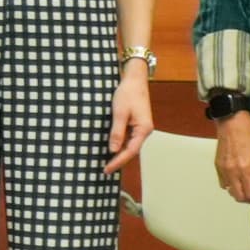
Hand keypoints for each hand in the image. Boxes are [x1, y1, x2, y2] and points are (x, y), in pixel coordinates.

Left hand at [103, 62, 152, 177]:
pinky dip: (120, 145)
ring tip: (107, 163)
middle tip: (105, 170)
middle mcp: (144, 131)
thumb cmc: (128, 93)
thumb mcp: (119, 113)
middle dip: (119, 160)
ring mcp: (141, 128)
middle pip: (131, 151)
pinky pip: (128, 138)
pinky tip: (111, 149)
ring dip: (119, 154)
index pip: (130, 151)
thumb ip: (116, 133)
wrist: (134, 79)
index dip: (118, 162)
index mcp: (143, 129)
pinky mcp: (136, 124)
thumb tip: (112, 150)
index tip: (107, 169)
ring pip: (130, 146)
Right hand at [215, 111, 249, 203]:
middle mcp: (232, 172)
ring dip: (241, 193)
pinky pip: (223, 183)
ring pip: (231, 192)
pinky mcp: (218, 166)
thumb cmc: (248, 133)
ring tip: (249, 187)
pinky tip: (239, 180)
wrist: (232, 121)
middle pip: (240, 197)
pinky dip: (232, 186)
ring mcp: (223, 170)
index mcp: (245, 168)